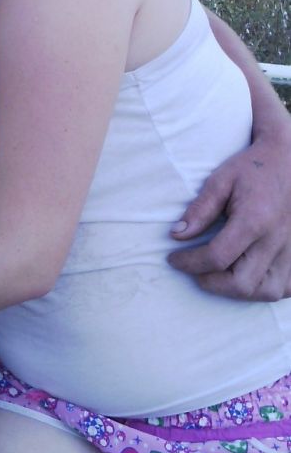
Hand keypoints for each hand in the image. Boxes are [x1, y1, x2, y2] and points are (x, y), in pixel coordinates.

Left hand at [168, 132, 290, 299]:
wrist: (289, 159)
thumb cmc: (253, 168)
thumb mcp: (221, 180)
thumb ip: (199, 209)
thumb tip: (177, 235)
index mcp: (255, 220)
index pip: (217, 257)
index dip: (189, 263)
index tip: (173, 258)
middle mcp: (277, 240)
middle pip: (241, 284)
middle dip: (209, 282)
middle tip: (193, 268)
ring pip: (266, 292)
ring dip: (236, 291)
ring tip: (217, 274)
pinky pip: (285, 288)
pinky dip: (263, 289)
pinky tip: (246, 274)